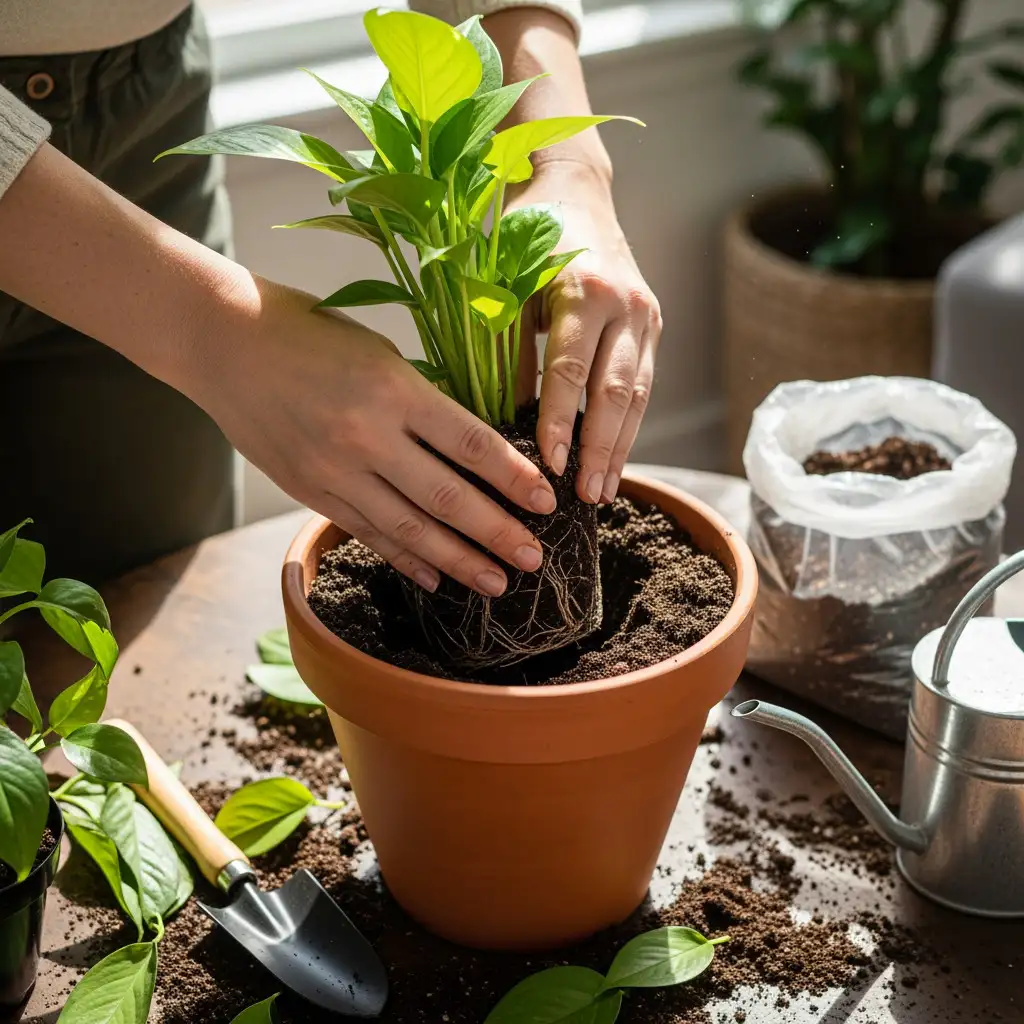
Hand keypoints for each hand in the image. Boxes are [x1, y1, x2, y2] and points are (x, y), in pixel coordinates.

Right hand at [194, 279, 556, 596]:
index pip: (470, 445)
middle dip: (497, 533)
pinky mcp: (309, 490)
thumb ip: (423, 403)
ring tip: (496, 583)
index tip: (546, 502)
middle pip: (447, 498)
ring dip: (459, 561)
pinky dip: (405, 559)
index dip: (513, 478)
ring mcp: (334, 470)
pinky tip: (436, 578)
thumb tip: (474, 452)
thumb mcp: (380, 353)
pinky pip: (367, 533)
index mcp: (393, 389)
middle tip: (533, 559)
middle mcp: (366, 436)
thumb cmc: (310, 335)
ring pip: (409, 529)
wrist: (223, 343)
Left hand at [513, 162, 661, 504]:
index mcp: (585, 290)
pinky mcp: (653, 327)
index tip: (548, 466)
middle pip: (615, 392)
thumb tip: (506, 419)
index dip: (560, 422)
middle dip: (600, 448)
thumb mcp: (507, 284)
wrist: (574, 187)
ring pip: (637, 395)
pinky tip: (614, 458)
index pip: (571, 371)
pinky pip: (643, 386)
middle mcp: (626, 305)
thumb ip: (508, 347)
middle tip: (585, 495)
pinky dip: (628, 426)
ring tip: (604, 492)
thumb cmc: (528, 233)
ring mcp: (646, 316)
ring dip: (621, 447)